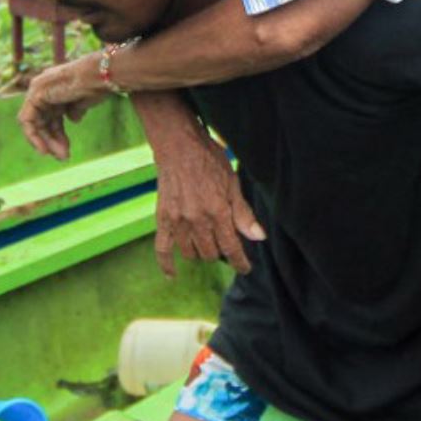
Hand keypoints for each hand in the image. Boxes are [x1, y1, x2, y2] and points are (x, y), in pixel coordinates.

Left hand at [18, 53, 107, 159]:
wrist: (98, 77)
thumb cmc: (97, 86)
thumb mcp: (84, 102)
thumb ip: (75, 110)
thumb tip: (73, 119)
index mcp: (56, 89)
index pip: (51, 116)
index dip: (57, 134)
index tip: (66, 148)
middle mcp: (44, 88)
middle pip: (43, 121)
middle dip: (52, 141)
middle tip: (64, 157)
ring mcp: (38, 90)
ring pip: (35, 124)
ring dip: (46, 142)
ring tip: (61, 157)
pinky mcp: (35, 95)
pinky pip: (27, 121)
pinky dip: (34, 137)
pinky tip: (44, 150)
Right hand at [149, 126, 264, 274]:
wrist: (178, 146)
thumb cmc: (210, 160)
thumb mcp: (233, 183)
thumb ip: (244, 213)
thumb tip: (259, 237)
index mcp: (218, 211)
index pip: (232, 248)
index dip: (240, 262)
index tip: (246, 268)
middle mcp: (197, 220)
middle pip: (211, 253)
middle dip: (220, 253)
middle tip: (224, 244)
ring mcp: (178, 221)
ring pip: (191, 253)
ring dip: (200, 253)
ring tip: (206, 243)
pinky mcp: (162, 219)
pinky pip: (162, 248)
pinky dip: (166, 264)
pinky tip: (173, 275)